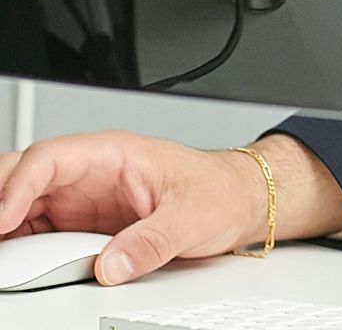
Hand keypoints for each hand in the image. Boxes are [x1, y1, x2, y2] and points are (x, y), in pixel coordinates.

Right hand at [0, 132, 341, 285]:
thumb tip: (111, 266)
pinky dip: (17, 242)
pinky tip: (11, 258)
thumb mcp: (192, 217)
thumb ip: (151, 241)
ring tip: (1, 254)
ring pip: (22, 203)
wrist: (239, 200)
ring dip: (5, 224)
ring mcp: (80, 198)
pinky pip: (36, 229)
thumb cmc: (220, 191)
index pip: (49, 159)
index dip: (18, 187)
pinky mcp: (80, 224)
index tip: (4, 219)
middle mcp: (89, 172)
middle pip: (24, 175)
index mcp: (113, 153)